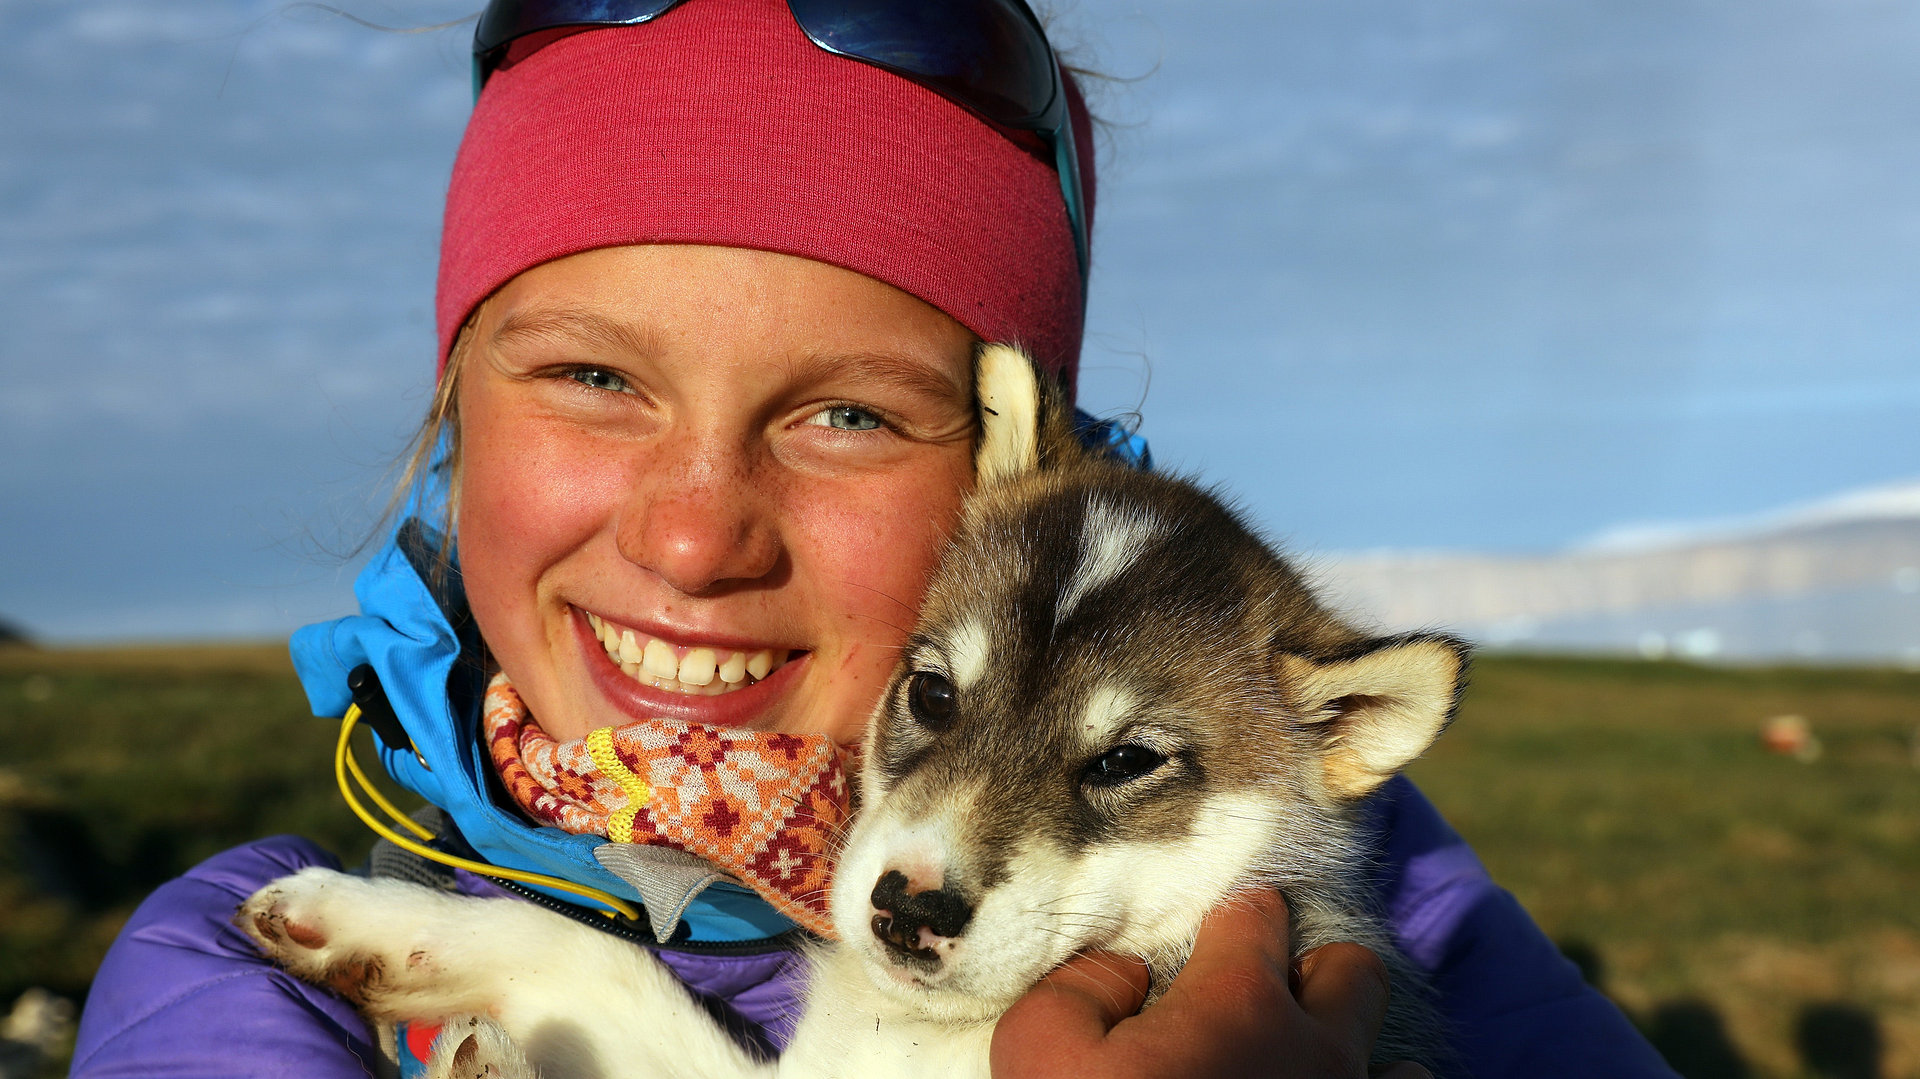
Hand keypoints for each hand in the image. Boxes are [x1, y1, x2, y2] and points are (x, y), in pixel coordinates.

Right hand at [989, 889, 1431, 1078]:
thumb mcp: (1037, 1047)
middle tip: (1262, 1010)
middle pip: (1353, 973)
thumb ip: (1081, 985)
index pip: (1257, 914)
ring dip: (1355, 1065)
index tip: (1210, 946)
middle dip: (1313, 976)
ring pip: (1403, 1069)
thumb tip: (1126, 974)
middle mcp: (1316, 1050)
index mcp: (1239, 1001)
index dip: (1229, 924)